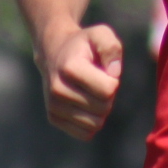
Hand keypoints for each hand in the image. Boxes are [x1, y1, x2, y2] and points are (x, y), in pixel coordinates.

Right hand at [37, 24, 122, 139]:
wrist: (54, 53)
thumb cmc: (84, 45)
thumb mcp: (101, 34)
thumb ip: (112, 48)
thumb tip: (114, 74)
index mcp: (70, 68)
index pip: (108, 90)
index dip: (113, 81)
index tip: (105, 71)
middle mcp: (57, 89)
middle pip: (103, 108)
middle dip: (108, 96)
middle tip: (98, 82)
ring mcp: (53, 106)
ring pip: (95, 124)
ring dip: (100, 110)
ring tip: (91, 92)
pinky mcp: (53, 118)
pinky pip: (86, 133)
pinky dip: (91, 121)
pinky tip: (84, 104)